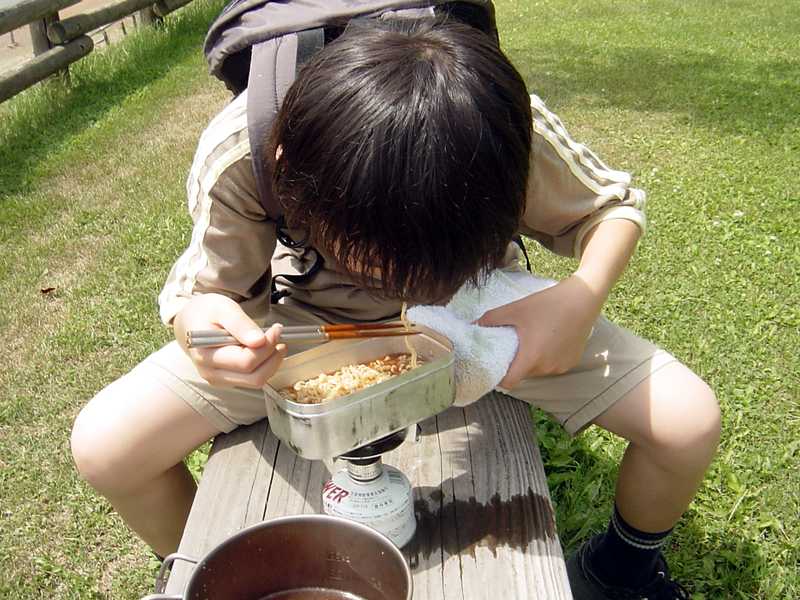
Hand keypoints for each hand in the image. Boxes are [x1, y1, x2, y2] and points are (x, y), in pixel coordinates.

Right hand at [174, 294, 286, 387]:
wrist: (190, 321)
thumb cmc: (206, 312)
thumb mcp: (223, 308)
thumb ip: (240, 324)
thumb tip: (259, 341)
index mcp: (206, 354)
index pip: (246, 361)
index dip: (267, 347)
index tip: (277, 329)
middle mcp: (211, 372)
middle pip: (254, 376)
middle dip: (272, 357)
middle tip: (278, 336)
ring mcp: (218, 379)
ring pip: (256, 381)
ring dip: (271, 363)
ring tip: (274, 342)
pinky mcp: (226, 380)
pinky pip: (252, 380)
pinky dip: (265, 366)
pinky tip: (265, 350)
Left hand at [476, 275, 601, 388]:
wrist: (583, 298)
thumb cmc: (548, 304)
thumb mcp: (515, 309)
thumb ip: (491, 319)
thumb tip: (473, 325)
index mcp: (531, 358)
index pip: (509, 383)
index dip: (499, 377)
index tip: (495, 365)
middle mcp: (547, 368)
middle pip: (523, 374)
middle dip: (516, 363)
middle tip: (514, 344)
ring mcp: (562, 366)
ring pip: (539, 370)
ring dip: (533, 360)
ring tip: (533, 338)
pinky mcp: (572, 361)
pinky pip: (553, 365)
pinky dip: (548, 356)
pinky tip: (549, 338)